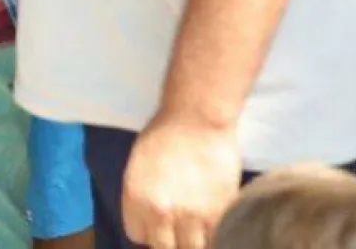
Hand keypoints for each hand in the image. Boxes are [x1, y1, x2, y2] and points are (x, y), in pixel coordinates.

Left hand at [122, 111, 242, 247]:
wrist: (197, 118)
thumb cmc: (164, 135)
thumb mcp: (137, 166)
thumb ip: (140, 196)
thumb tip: (149, 220)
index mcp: (135, 198)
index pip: (136, 235)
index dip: (148, 230)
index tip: (157, 223)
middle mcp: (160, 211)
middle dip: (169, 242)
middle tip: (178, 230)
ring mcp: (192, 216)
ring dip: (193, 242)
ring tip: (195, 229)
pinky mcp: (220, 214)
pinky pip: (216, 240)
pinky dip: (214, 237)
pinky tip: (213, 224)